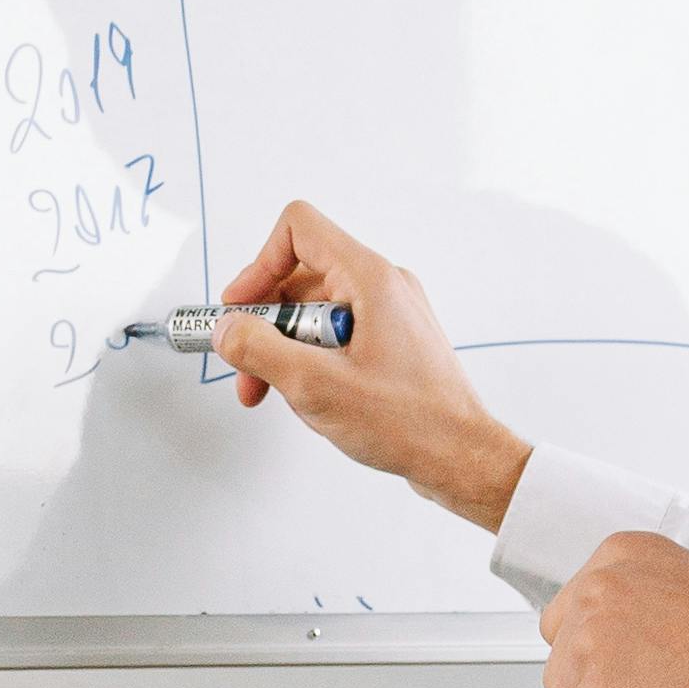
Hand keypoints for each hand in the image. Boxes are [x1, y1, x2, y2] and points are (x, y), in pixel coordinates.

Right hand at [205, 201, 528, 536]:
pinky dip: (311, 359)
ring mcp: (388, 314)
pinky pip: (335, 334)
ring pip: (313, 310)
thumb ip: (259, 350)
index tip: (240, 309)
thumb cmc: (412, 422)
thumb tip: (228, 329)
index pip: (299, 230)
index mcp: (370, 279)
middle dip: (265, 322)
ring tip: (280, 391)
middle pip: (299, 276)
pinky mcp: (390, 341)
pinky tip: (311, 397)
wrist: (461, 457)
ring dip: (284, 348)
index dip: (259, 264)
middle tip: (249, 366)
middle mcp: (382, 286)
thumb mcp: (315, 386)